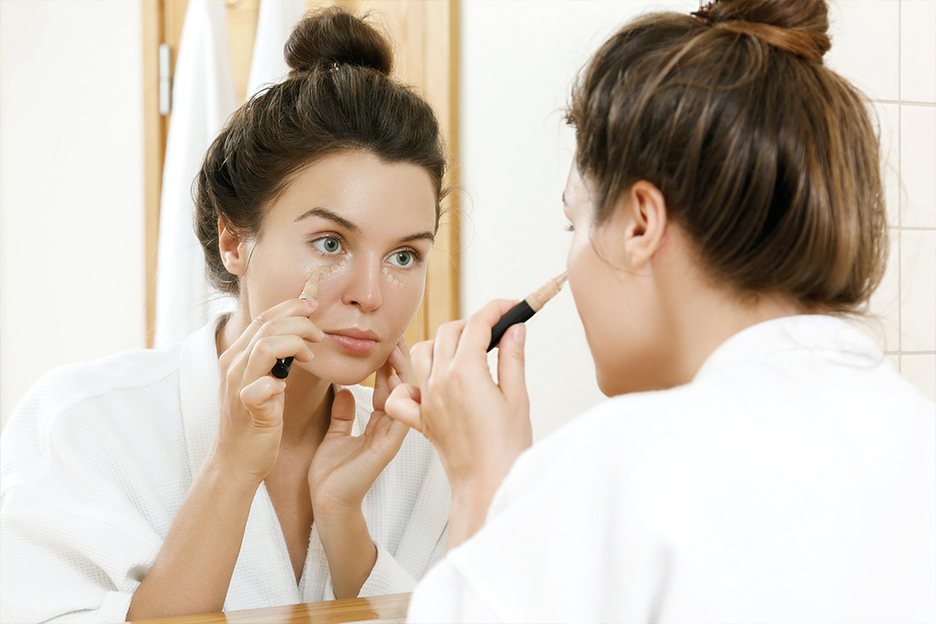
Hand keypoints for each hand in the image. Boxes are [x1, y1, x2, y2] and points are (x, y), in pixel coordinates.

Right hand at [213, 299, 323, 484]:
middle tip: (319, 333)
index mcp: (236, 356)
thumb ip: (272, 360)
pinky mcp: (247, 408)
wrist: (235, 461)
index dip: (291, 307)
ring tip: (311, 355)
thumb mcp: (261, 382)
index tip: (313, 308)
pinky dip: (277, 382)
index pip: (263, 318)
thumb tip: (296, 339)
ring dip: (296, 343)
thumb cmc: (254, 422)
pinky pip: (261, 386)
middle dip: (300, 321)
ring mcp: (238, 386)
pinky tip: (287, 387)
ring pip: (267, 346)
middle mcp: (233, 365)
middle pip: (268, 325)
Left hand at [308, 339, 412, 517]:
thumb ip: (343, 413)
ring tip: (397, 348)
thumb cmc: (330, 474)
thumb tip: (344, 391)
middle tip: (395, 336)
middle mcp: (389, 427)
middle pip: (401, 386)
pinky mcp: (388, 446)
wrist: (327, 502)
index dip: (387, 363)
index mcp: (378, 424)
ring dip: (402, 372)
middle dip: (399, 361)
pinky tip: (395, 377)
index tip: (383, 342)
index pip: (388, 386)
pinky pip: (400, 415)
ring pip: (405, 397)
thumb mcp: (334, 434)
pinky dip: (399, 396)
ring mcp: (392, 436)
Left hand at [384, 300, 531, 546]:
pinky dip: (410, 382)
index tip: (510, 307)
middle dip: (472, 323)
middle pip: (449, 331)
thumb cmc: (507, 447)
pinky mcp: (421, 418)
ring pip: (423, 352)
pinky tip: (429, 383)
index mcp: (466, 373)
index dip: (496, 309)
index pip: (477, 324)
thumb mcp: (518, 397)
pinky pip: (402, 393)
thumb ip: (512, 357)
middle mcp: (440, 381)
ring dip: (442, 343)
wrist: (488, 484)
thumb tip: (514, 328)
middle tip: (495, 330)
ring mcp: (427, 399)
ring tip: (466, 350)